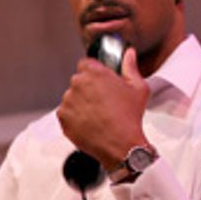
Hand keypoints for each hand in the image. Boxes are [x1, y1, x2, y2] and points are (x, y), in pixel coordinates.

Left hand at [57, 45, 150, 170]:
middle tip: (102, 101)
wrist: (120, 145)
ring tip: (97, 115)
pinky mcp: (63, 118)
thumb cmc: (130, 117)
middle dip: (87, 88)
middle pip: (78, 81)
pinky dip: (74, 117)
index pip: (86, 63)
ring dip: (80, 103)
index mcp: (94, 72)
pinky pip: (66, 113)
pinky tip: (90, 123)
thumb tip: (128, 54)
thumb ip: (130, 67)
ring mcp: (68, 101)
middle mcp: (77, 84)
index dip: (93, 72)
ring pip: (71, 98)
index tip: (100, 82)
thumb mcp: (138, 88)